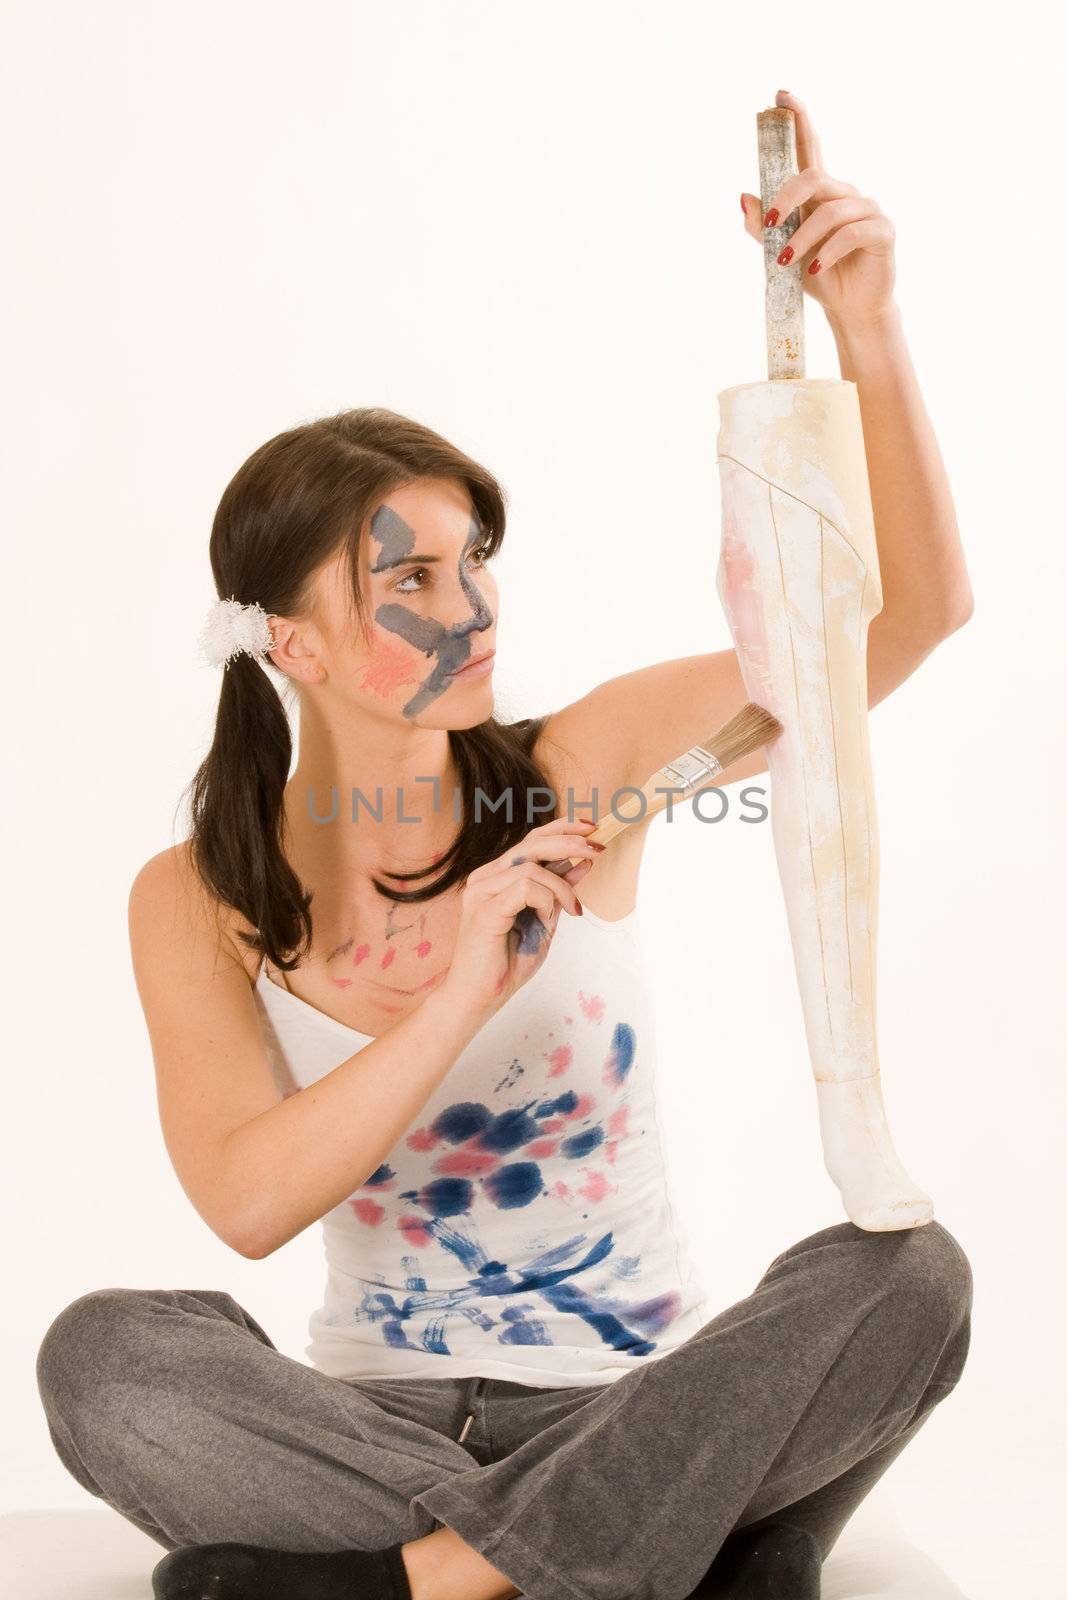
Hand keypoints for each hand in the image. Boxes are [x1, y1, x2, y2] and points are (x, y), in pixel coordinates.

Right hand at [434, 816, 600, 1025]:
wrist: (478, 997)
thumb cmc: (507, 962)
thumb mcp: (544, 920)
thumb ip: (558, 892)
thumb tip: (584, 863)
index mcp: (498, 876)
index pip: (531, 840)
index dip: (562, 828)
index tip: (591, 828)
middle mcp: (486, 877)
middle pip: (532, 843)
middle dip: (570, 842)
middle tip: (597, 850)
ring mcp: (481, 891)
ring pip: (531, 865)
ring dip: (562, 885)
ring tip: (574, 910)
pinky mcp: (484, 908)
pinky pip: (525, 887)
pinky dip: (546, 899)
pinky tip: (550, 918)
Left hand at [741, 89, 896, 327]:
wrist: (850, 309)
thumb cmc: (818, 276)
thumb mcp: (781, 254)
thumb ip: (762, 229)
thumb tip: (742, 197)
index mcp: (821, 193)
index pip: (810, 148)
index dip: (798, 120)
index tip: (781, 95)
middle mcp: (845, 194)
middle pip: (813, 177)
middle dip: (786, 198)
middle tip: (767, 224)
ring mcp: (867, 210)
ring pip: (830, 211)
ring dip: (802, 238)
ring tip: (785, 261)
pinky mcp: (882, 231)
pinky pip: (851, 233)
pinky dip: (829, 250)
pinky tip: (816, 267)